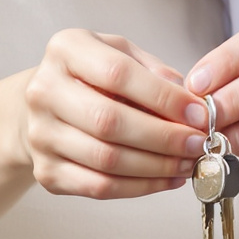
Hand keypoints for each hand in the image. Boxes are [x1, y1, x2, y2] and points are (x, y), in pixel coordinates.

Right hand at [23, 27, 204, 198]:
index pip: (118, 75)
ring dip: (157, 166)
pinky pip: (99, 187)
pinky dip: (140, 187)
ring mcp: (40, 135)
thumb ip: (154, 72)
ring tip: (187, 163)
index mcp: (65, 50)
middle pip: (109, 122)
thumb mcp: (120, 54)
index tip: (198, 114)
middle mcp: (44, 91)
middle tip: (197, 143)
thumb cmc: (89, 77)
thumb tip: (191, 104)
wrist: (44, 106)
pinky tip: (166, 179)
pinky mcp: (46, 172)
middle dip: (164, 137)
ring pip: (107, 160)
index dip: (163, 98)